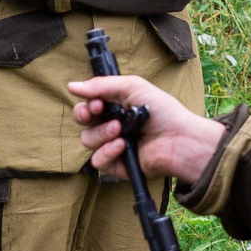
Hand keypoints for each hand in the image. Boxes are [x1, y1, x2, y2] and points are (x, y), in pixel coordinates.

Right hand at [71, 73, 223, 183]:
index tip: (97, 102)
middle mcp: (112, 125)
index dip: (87, 104)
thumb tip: (71, 86)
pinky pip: (97, 161)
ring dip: (101, 133)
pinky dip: (106, 152)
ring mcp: (113, 146)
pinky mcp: (117, 165)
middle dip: (84, 115)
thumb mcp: (133, 87)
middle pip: (83, 122)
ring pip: (87, 140)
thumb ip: (101, 85)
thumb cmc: (162, 111)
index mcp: (115, 107)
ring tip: (119, 130)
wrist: (179, 139)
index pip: (88, 105)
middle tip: (97, 112)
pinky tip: (121, 145)